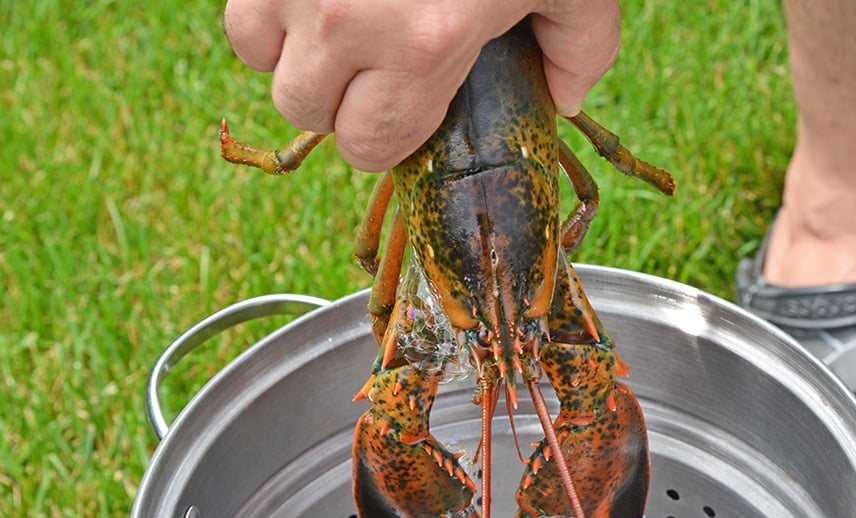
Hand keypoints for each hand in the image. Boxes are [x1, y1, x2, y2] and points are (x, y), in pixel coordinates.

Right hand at [223, 0, 620, 170]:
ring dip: (293, 47)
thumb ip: (579, 49)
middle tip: (373, 65)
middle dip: (337, 98)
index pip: (366, 143)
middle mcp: (345, 19)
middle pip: (302, 107)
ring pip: (259, 52)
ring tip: (339, 22)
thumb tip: (564, 98)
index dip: (384, 135)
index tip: (401, 109)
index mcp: (422, 45)